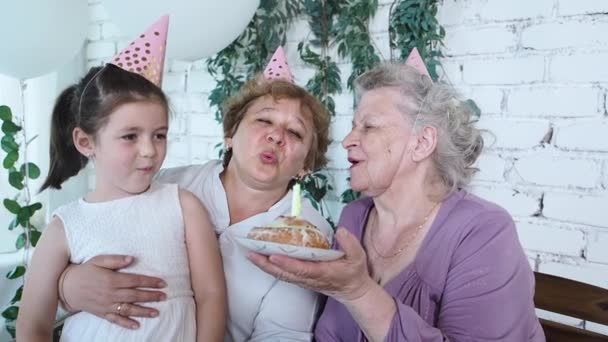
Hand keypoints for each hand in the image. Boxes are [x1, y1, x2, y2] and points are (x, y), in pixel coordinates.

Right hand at [61, 255, 166, 328]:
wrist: (67, 286)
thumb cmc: (85, 270)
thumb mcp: (99, 260)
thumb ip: (116, 260)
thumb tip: (132, 259)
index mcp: (112, 279)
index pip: (136, 281)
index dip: (150, 282)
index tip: (163, 283)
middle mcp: (111, 294)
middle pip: (135, 295)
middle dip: (151, 296)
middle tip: (164, 296)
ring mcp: (106, 305)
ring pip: (128, 309)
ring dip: (143, 311)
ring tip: (156, 312)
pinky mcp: (102, 313)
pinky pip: (116, 319)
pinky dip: (126, 323)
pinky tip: (137, 325)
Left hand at [248, 227, 374, 302]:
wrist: (352, 291)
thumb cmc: (354, 273)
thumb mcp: (359, 258)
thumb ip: (351, 244)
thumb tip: (340, 231)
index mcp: (323, 273)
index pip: (302, 269)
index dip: (287, 264)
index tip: (273, 256)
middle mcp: (309, 279)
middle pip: (284, 273)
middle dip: (267, 264)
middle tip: (251, 254)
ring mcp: (304, 280)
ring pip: (281, 275)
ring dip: (265, 266)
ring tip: (250, 254)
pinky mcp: (301, 279)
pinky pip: (282, 274)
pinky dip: (270, 267)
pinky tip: (261, 259)